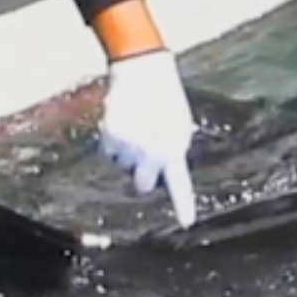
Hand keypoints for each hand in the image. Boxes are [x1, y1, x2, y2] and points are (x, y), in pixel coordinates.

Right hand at [98, 48, 198, 227]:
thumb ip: (173, 151)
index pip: (179, 185)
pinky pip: (109, 153)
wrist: (143, 73)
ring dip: (128, 154)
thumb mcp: (179, 126)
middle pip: (143, 185)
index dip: (183, 205)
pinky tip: (122, 123)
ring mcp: (129, 147)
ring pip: (123, 167)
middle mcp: (151, 153)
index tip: (186, 223)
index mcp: (173, 150)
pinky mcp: (111, 138)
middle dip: (143, 175)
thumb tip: (163, 171)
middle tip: (145, 156)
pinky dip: (113, 143)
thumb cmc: (165, 99)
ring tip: (136, 127)